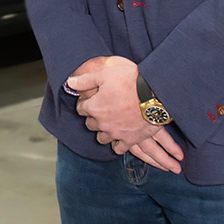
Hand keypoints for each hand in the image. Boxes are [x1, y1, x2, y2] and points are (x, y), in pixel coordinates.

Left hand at [69, 63, 184, 172]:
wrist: (154, 94)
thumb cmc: (129, 81)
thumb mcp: (104, 75)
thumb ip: (85, 80)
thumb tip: (70, 82)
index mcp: (94, 107)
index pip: (81, 109)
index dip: (85, 103)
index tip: (91, 99)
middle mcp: (102, 123)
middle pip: (90, 124)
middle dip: (93, 117)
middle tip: (102, 110)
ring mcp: (115, 133)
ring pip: (102, 138)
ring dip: (104, 131)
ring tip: (110, 123)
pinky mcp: (129, 140)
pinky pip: (118, 148)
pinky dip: (117, 144)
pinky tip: (120, 136)